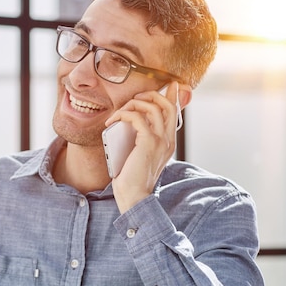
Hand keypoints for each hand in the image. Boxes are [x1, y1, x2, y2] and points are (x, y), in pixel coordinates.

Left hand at [105, 82, 188, 212]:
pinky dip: (123, 114)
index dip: (170, 96)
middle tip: (133, 99)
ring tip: (118, 113)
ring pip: (154, 106)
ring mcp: (161, 140)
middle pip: (167, 103)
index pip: (174, 112)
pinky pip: (137, 117)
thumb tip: (127, 122)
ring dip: (133, 103)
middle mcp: (169, 139)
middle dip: (149, 94)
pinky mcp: (148, 142)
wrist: (134, 197)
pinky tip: (111, 122)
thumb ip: (138, 139)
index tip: (161, 87)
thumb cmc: (131, 178)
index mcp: (168, 142)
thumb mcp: (137, 154)